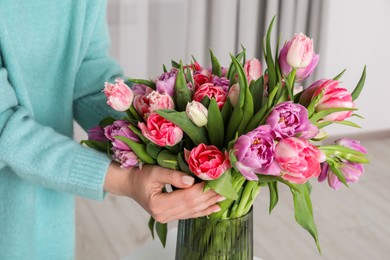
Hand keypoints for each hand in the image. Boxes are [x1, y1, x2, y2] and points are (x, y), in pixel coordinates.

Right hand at [104, 162, 223, 222]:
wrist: (129, 184)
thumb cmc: (140, 175)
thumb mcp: (154, 171)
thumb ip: (172, 176)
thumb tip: (191, 180)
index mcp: (159, 205)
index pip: (187, 197)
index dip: (203, 189)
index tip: (217, 180)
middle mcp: (163, 215)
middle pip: (192, 205)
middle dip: (210, 196)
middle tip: (226, 187)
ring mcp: (167, 218)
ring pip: (193, 211)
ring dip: (209, 203)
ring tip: (224, 196)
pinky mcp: (170, 216)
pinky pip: (189, 214)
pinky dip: (203, 211)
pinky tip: (214, 208)